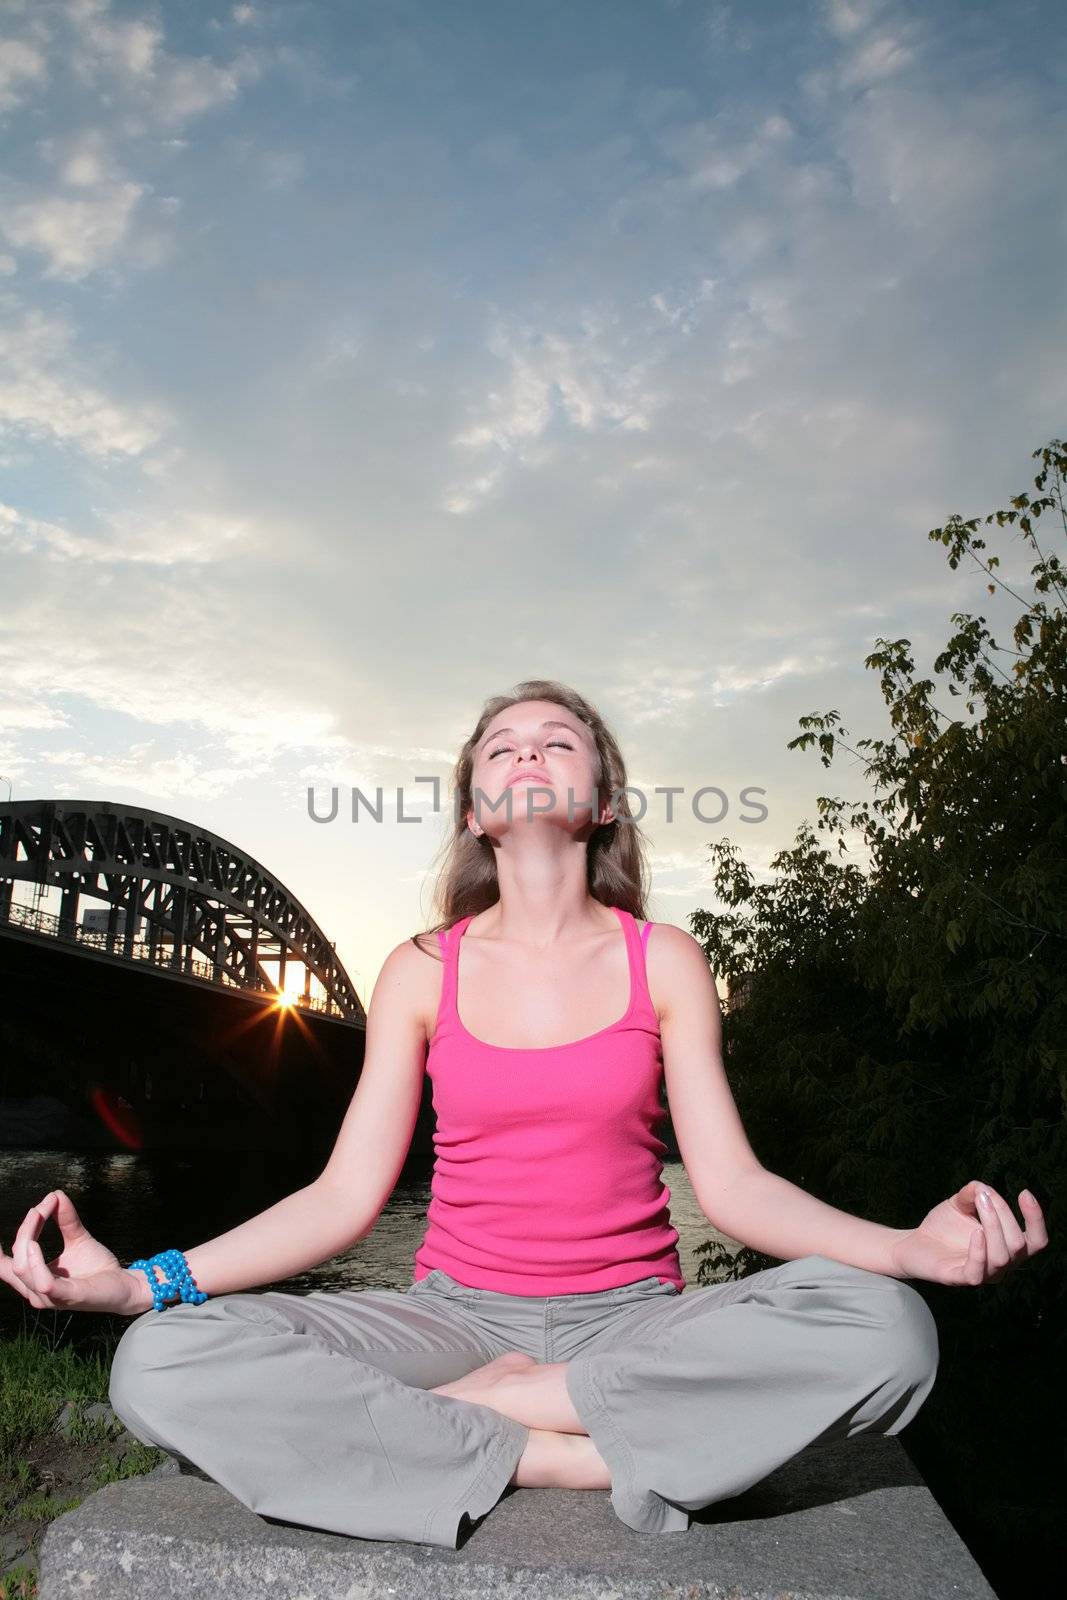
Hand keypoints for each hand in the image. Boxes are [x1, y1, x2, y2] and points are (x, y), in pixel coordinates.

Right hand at [0, 1189, 145, 1314]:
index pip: (6, 1266)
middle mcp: (36, 1291)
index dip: (0, 1250)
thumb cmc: (98, 1267)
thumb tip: (55, 1194)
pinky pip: (44, 1282)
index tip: (11, 1223)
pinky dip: (37, 1261)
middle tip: (39, 1209)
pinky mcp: (67, 1296)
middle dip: (23, 1231)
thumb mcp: (78, 1238)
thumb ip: (65, 1219)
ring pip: (23, 1269)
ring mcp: (50, 1296)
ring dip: (28, 1238)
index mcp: (35, 1280)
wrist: (124, 1284)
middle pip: (15, 1262)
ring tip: (39, 1214)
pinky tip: (37, 1243)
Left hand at [890, 1181, 1047, 1285]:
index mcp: (1007, 1247)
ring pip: (1002, 1257)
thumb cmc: (944, 1225)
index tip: (1024, 1193)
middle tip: (984, 1194)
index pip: (1036, 1240)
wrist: (914, 1242)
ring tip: (980, 1203)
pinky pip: (976, 1272)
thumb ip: (972, 1193)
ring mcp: (982, 1274)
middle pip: (1019, 1244)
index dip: (1036, 1219)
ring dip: (994, 1226)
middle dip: (1004, 1214)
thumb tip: (982, 1187)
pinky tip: (976, 1232)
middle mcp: (1000, 1264)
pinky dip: (979, 1251)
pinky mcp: (958, 1278)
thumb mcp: (959, 1203)